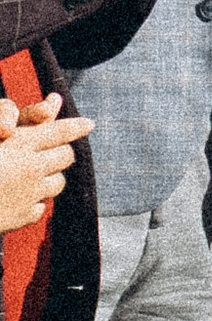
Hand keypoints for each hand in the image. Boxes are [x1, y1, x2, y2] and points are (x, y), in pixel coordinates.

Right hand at [0, 96, 90, 234]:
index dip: (75, 126)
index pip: (58, 132)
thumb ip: (13, 121)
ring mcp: (29, 195)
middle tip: (52, 150)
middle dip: (61, 151)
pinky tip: (20, 197)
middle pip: (66, 156)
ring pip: (58, 183)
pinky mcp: (23, 217)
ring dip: (50, 176)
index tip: (89, 123)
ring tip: (34, 174)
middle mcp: (31, 169)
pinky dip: (34, 200)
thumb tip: (52, 103)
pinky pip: (41, 206)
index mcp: (20, 145)